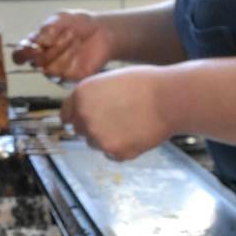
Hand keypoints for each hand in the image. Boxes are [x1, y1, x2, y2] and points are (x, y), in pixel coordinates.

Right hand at [12, 10, 112, 82]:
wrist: (102, 31)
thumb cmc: (79, 24)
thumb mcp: (62, 18)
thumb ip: (48, 27)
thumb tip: (39, 41)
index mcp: (36, 45)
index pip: (19, 55)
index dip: (21, 54)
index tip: (32, 47)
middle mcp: (44, 60)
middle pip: (36, 62)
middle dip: (50, 48)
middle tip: (66, 34)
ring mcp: (56, 70)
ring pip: (50, 68)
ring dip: (62, 52)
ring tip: (74, 38)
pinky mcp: (70, 78)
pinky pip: (64, 75)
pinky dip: (71, 61)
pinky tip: (79, 51)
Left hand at [61, 67, 175, 160]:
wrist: (169, 99)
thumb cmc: (146, 85)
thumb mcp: (110, 80)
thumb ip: (92, 96)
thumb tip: (83, 110)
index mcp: (81, 95)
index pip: (66, 114)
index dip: (77, 116)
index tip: (85, 119)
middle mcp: (84, 116)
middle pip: (79, 130)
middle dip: (92, 127)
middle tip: (114, 121)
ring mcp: (98, 136)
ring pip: (94, 144)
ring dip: (106, 138)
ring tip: (129, 124)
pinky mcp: (114, 151)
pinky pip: (112, 154)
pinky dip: (122, 149)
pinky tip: (136, 134)